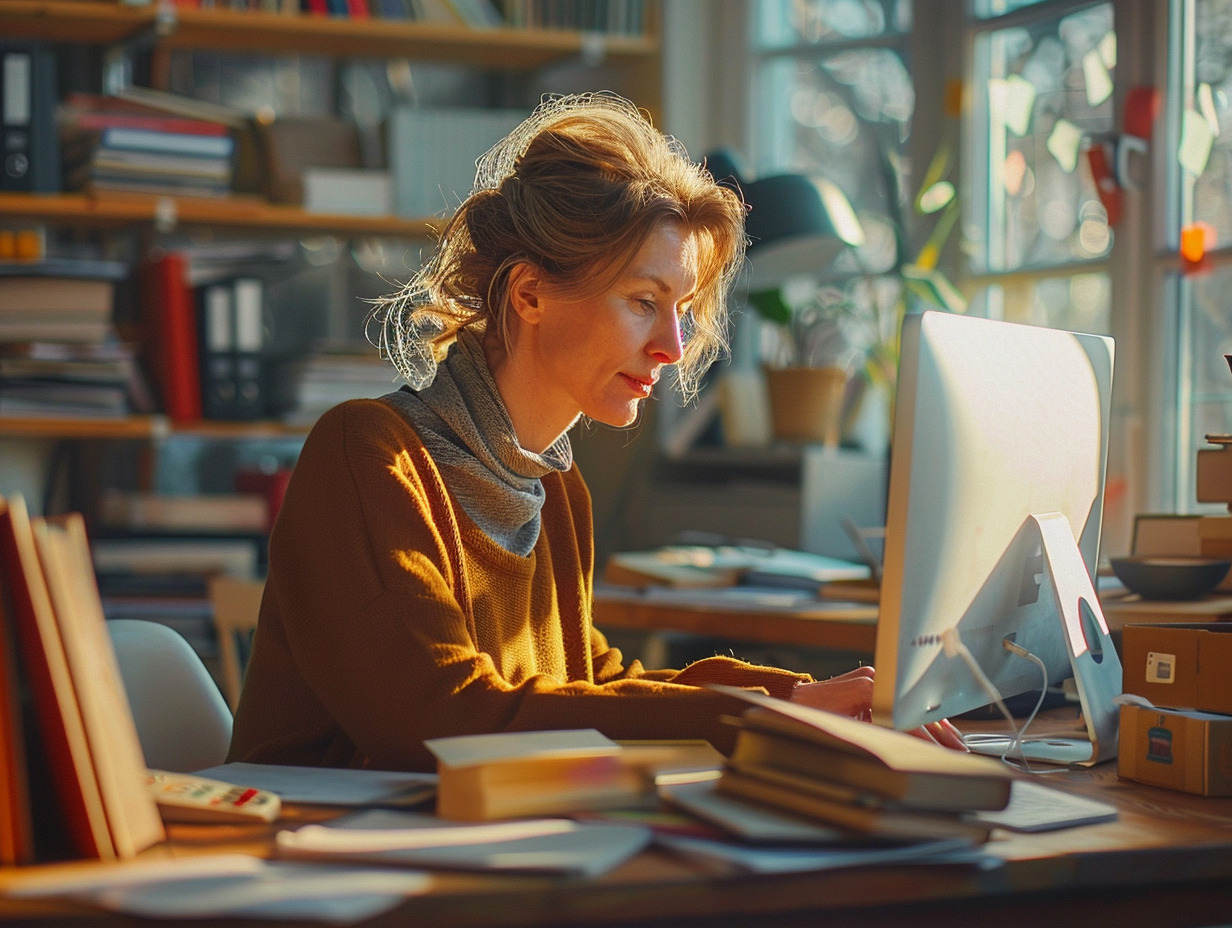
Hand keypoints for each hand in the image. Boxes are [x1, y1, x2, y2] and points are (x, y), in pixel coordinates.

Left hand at [787, 665, 967, 751]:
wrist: (792, 700)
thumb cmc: (809, 718)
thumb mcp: (843, 731)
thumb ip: (875, 737)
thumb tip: (902, 750)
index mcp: (868, 689)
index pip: (907, 718)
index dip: (927, 740)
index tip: (944, 756)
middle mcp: (874, 679)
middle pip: (914, 710)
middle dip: (939, 734)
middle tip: (959, 753)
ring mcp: (875, 678)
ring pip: (912, 705)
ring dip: (935, 726)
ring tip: (955, 745)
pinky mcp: (874, 682)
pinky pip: (903, 702)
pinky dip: (920, 717)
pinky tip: (937, 731)